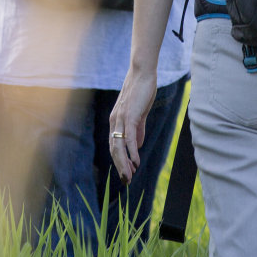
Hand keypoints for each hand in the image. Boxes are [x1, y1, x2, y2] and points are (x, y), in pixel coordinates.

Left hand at [107, 65, 156, 180]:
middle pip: (114, 149)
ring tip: (129, 176)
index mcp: (116, 121)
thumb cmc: (141, 91)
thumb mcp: (138, 114)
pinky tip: (136, 161)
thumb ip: (138, 129)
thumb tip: (137, 145)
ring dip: (124, 163)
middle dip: (120, 167)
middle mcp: (115, 121)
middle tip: (126, 182)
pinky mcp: (130, 115)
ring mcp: (121, 118)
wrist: (143, 74)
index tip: (126, 174)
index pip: (115, 146)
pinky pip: (129, 137)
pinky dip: (132, 151)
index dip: (119, 161)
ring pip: (119, 146)